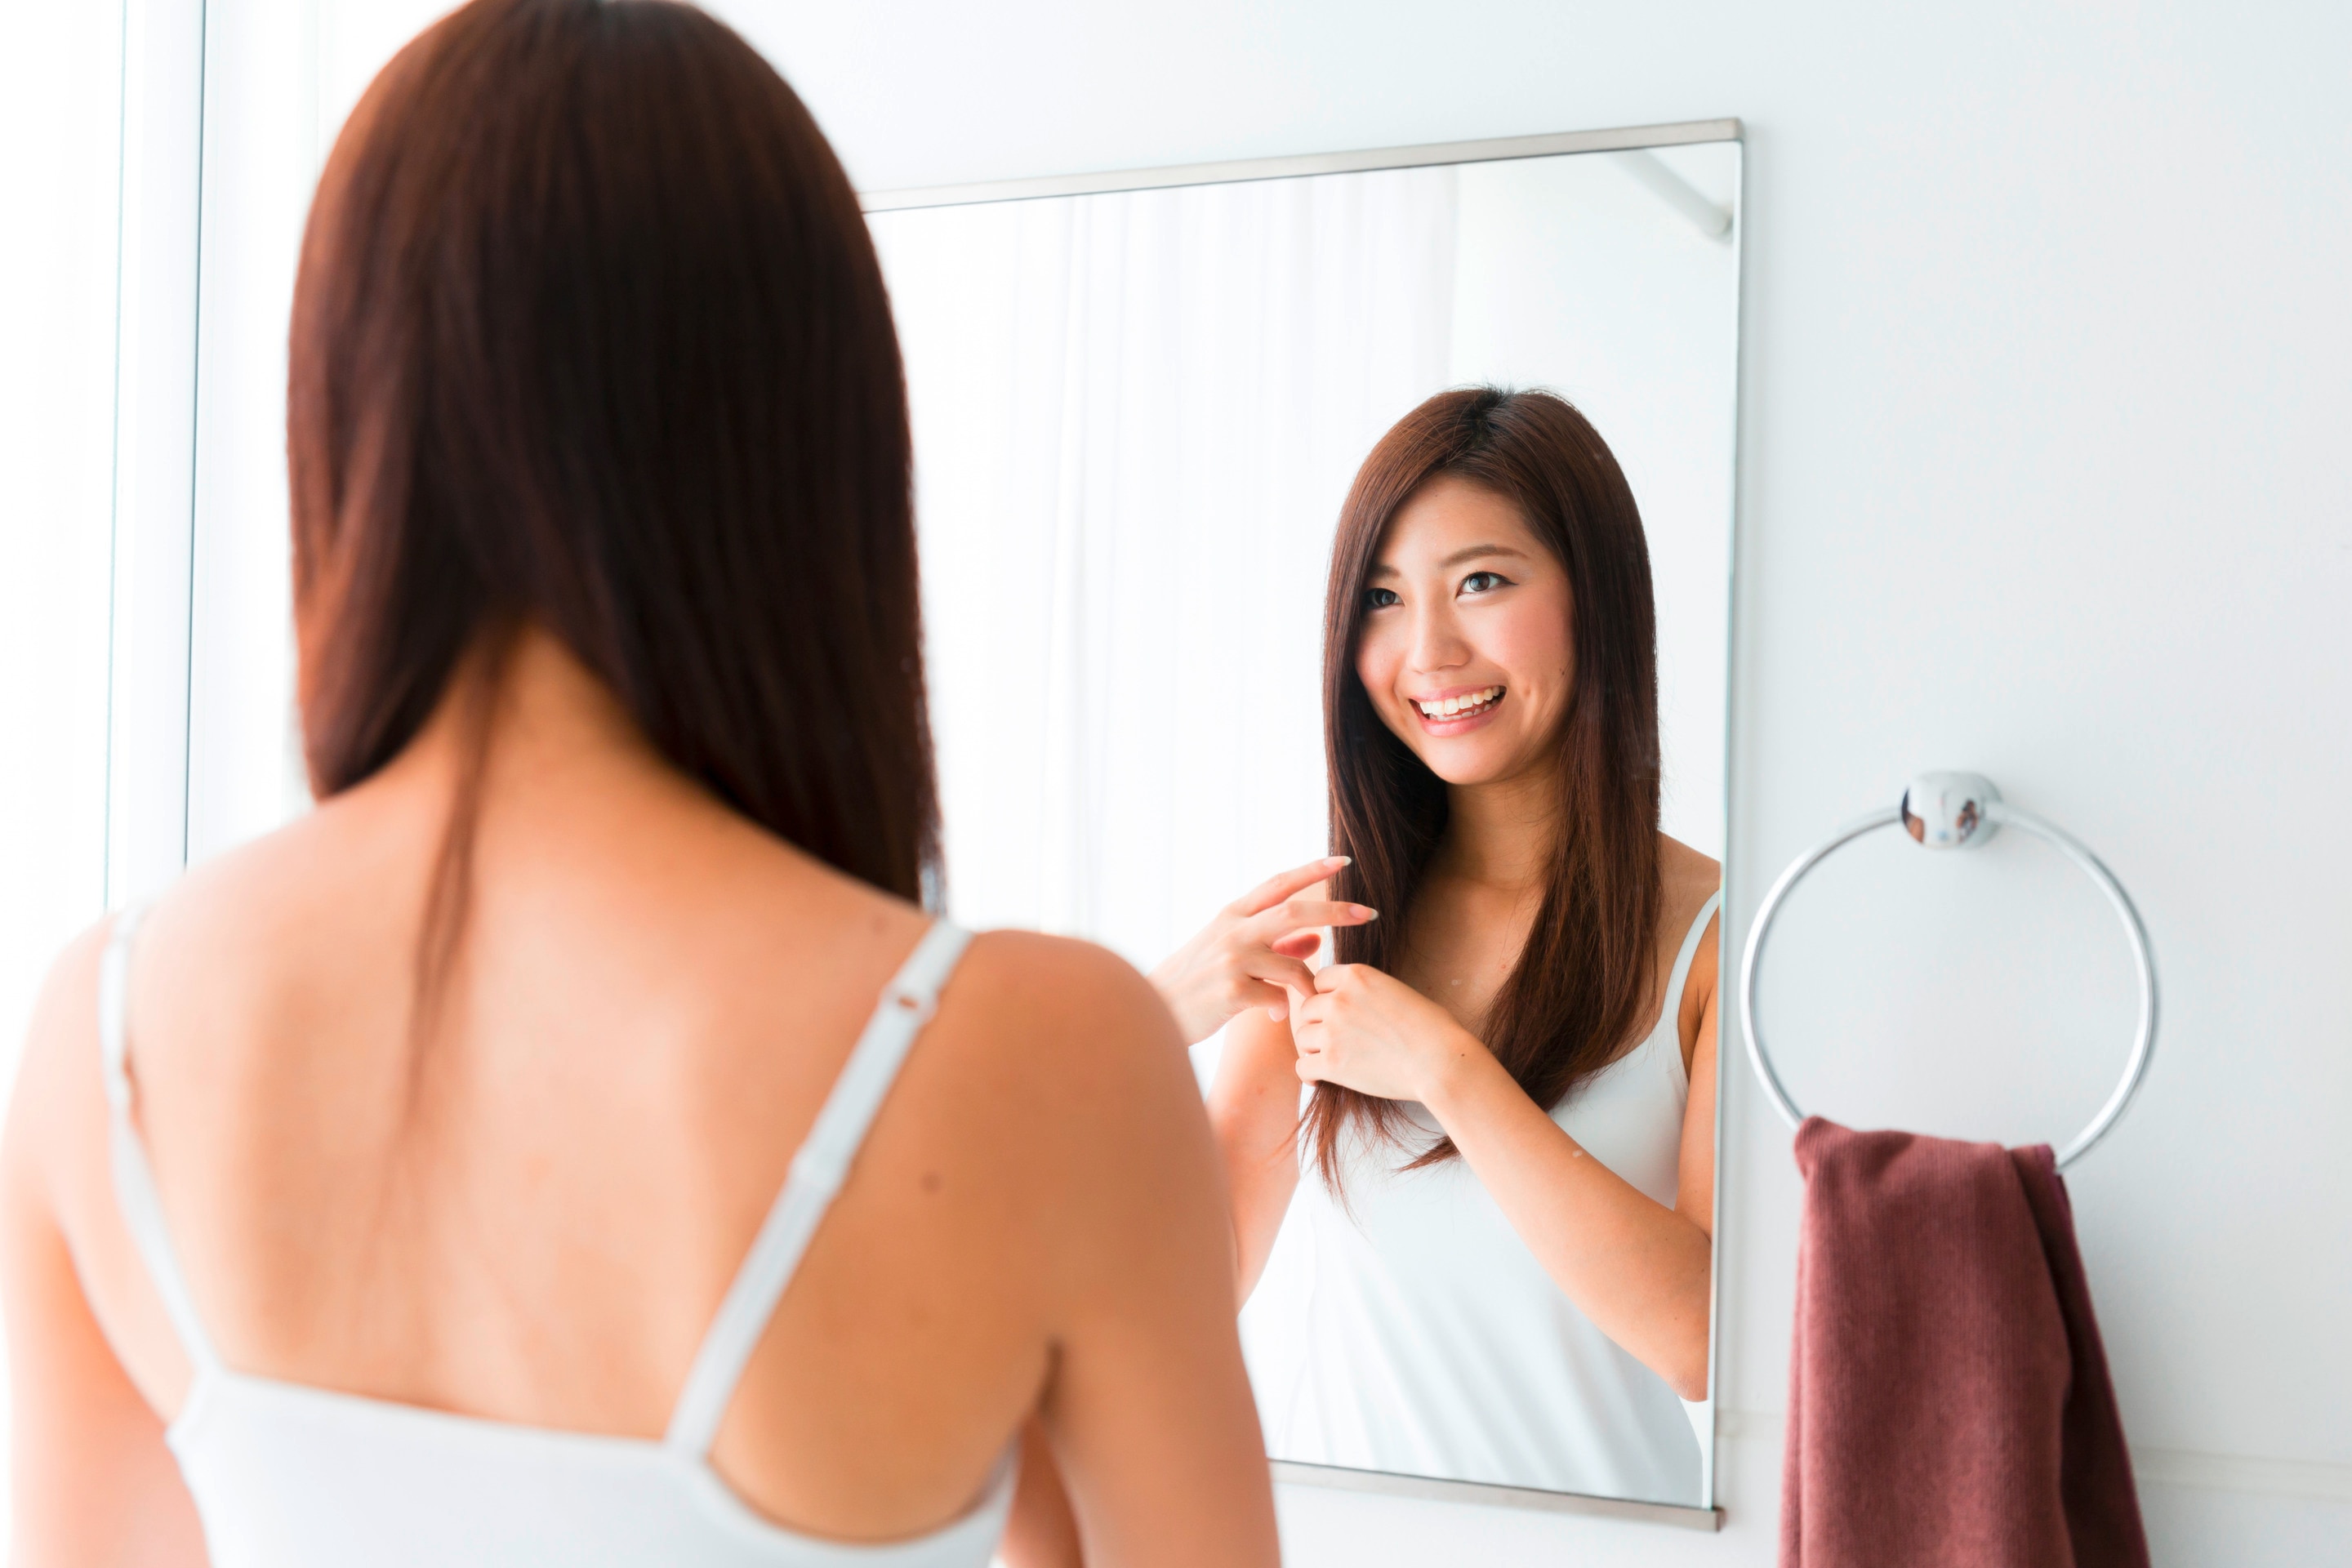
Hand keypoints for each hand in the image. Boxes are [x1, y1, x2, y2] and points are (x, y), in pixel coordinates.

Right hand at [1148, 858, 1378, 1044]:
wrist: (1155, 1009)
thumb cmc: (1197, 982)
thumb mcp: (1230, 953)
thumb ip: (1275, 945)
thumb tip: (1315, 939)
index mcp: (1233, 915)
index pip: (1279, 884)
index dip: (1313, 870)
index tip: (1345, 862)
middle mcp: (1234, 931)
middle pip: (1295, 911)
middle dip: (1336, 911)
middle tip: (1369, 913)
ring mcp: (1232, 960)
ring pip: (1292, 965)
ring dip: (1310, 984)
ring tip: (1312, 999)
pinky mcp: (1231, 992)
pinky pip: (1277, 998)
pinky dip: (1283, 1008)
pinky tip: (1275, 1016)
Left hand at [1291, 963, 1492, 1105]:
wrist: (1439, 1060)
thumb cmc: (1430, 1027)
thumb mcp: (1395, 990)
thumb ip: (1365, 991)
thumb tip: (1350, 1003)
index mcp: (1356, 975)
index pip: (1319, 979)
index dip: (1326, 996)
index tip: (1336, 1011)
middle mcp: (1338, 999)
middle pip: (1307, 1008)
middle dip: (1319, 1023)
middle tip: (1334, 1038)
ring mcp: (1332, 1031)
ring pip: (1303, 1037)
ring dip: (1314, 1047)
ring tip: (1331, 1058)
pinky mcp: (1331, 1063)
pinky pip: (1302, 1066)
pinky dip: (1310, 1074)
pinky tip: (1320, 1079)